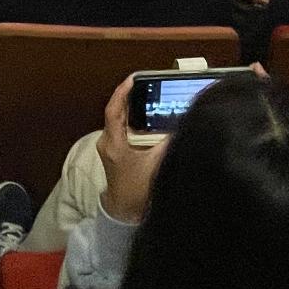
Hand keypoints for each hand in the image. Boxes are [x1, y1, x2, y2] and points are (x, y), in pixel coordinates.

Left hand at [96, 76, 168, 223]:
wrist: (123, 210)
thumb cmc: (136, 191)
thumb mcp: (156, 166)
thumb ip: (167, 145)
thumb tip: (180, 127)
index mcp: (114, 144)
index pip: (114, 111)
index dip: (122, 93)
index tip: (132, 79)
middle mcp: (108, 142)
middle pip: (116, 112)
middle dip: (128, 96)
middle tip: (143, 83)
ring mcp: (109, 146)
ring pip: (118, 119)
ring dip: (130, 106)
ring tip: (144, 93)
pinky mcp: (114, 150)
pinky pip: (120, 127)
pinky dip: (131, 118)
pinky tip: (144, 115)